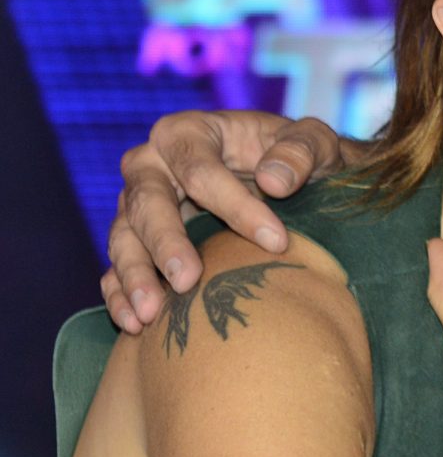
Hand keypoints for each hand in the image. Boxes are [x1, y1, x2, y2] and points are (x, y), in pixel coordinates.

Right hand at [102, 111, 348, 333]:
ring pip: (123, 238)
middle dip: (165, 243)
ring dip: (135, 277)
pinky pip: (115, 269)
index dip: (237, 206)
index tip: (277, 242)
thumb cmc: (297, 158)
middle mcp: (151, 166)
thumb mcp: (313, 142)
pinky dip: (121, 296)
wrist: (286, 183)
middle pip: (147, 202)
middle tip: (188, 281)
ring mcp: (136, 205)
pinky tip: (136, 324)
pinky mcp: (134, 241)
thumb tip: (274, 181)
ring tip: (152, 315)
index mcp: (188, 132)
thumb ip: (301, 150)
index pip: (201, 169)